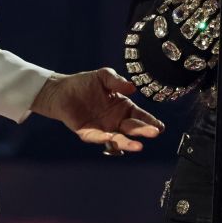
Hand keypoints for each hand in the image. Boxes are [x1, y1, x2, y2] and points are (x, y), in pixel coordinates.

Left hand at [29, 67, 164, 152]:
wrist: (61, 90)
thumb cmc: (84, 83)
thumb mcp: (103, 76)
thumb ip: (117, 80)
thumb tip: (132, 88)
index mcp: (122, 107)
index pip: (140, 116)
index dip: (150, 121)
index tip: (160, 126)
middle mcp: (115, 120)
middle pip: (132, 128)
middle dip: (144, 131)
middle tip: (154, 132)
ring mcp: (102, 128)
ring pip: (118, 138)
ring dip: (128, 142)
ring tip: (139, 146)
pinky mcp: (87, 133)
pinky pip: (98, 137)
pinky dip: (104, 138)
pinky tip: (111, 137)